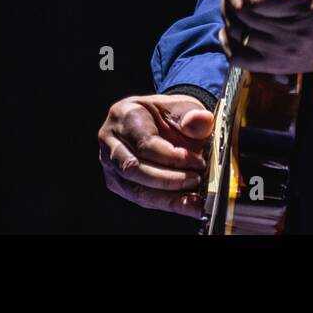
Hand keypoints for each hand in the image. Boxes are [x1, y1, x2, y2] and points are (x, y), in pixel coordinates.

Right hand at [98, 93, 212, 217]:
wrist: (159, 122)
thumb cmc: (168, 114)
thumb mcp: (183, 107)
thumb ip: (193, 116)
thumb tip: (203, 120)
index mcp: (125, 114)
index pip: (145, 143)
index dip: (173, 157)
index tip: (198, 161)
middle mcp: (110, 140)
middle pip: (133, 168)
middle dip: (169, 179)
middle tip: (197, 180)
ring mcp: (110, 163)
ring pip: (134, 189)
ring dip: (167, 198)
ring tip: (194, 200)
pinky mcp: (117, 182)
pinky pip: (140, 198)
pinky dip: (165, 203)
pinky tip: (186, 204)